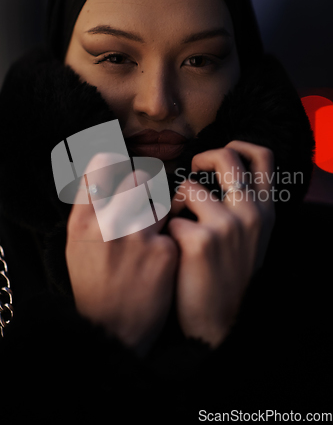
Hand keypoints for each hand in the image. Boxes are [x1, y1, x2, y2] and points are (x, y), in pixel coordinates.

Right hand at [66, 153, 178, 356]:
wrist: (112, 330)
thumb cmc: (94, 284)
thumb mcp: (77, 243)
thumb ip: (91, 206)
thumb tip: (107, 171)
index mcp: (83, 219)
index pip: (103, 164)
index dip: (117, 162)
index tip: (123, 167)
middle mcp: (109, 222)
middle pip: (140, 176)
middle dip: (145, 187)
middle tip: (143, 206)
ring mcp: (139, 236)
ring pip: (162, 201)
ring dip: (159, 215)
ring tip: (148, 239)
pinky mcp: (165, 251)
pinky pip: (174, 229)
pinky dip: (170, 240)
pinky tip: (158, 260)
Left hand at [167, 141, 275, 346]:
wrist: (220, 323)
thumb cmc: (229, 278)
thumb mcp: (251, 240)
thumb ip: (243, 208)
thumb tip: (218, 179)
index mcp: (266, 211)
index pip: (264, 156)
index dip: (240, 145)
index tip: (223, 153)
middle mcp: (251, 213)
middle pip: (226, 157)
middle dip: (202, 157)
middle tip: (191, 171)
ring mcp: (227, 226)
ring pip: (188, 187)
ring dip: (175, 203)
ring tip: (177, 225)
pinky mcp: (200, 240)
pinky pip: (170, 218)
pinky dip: (166, 231)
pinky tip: (173, 251)